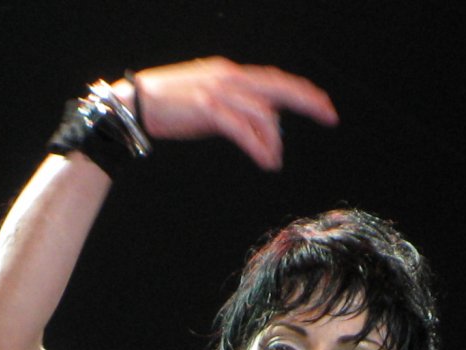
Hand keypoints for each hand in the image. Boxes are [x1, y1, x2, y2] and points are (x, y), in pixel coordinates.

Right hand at [121, 58, 337, 169]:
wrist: (136, 104)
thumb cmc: (169, 105)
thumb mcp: (209, 99)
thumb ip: (236, 106)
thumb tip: (264, 122)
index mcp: (230, 73)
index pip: (273, 79)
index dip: (300, 91)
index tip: (322, 104)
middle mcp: (229, 77)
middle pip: (278, 87)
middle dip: (307, 100)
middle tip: (329, 115)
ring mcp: (219, 91)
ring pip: (263, 113)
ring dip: (274, 140)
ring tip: (274, 159)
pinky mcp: (208, 108)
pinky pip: (244, 129)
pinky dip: (259, 146)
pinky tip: (267, 160)